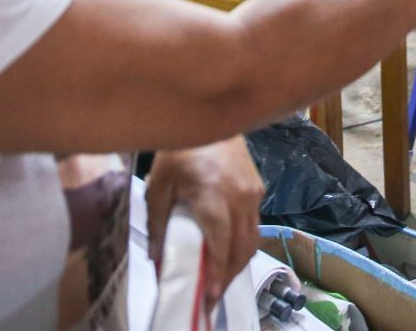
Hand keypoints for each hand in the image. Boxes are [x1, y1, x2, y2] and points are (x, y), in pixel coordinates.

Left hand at [144, 137, 264, 307]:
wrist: (207, 117)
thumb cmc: (178, 150)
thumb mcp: (158, 187)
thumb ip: (158, 225)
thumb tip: (157, 261)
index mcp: (214, 195)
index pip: (221, 244)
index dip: (216, 273)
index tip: (207, 297)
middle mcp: (240, 196)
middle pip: (241, 249)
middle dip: (227, 278)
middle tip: (210, 298)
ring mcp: (253, 192)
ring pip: (252, 240)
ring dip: (237, 265)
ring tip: (218, 281)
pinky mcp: (258, 188)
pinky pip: (254, 226)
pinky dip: (243, 245)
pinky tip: (227, 254)